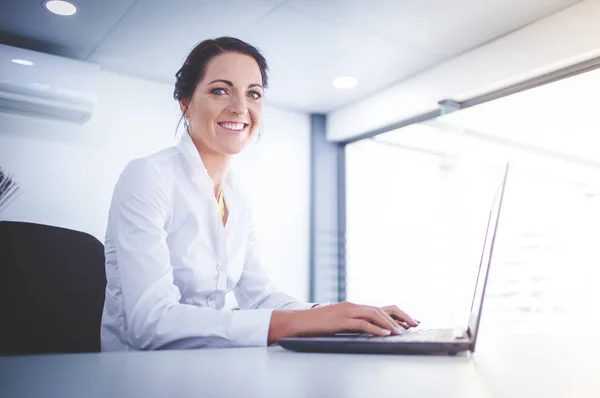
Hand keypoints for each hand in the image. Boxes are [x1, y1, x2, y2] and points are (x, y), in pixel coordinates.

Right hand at [268, 301, 417, 344]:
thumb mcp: (338, 321)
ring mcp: (347, 311)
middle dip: (400, 318)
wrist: (299, 321)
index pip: (381, 308)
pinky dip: (375, 328)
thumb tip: (368, 330)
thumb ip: (352, 322)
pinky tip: (384, 334)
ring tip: (400, 332)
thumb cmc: (317, 324)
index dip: (397, 314)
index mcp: (353, 306)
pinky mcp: (341, 320)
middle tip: (413, 325)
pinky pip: (362, 323)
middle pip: (382, 309)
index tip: (410, 321)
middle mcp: (353, 306)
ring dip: (389, 324)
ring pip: (374, 314)